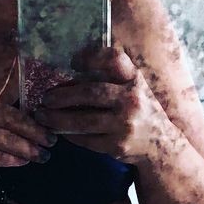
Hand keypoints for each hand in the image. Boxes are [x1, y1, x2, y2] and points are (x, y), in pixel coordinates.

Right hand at [0, 65, 57, 191]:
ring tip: (44, 155)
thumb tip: (35, 113)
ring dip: (27, 149)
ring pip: (4, 139)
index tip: (20, 42)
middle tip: (52, 139)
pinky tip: (23, 162)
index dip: (9, 65)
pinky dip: (12, 160)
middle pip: (9, 117)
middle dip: (34, 130)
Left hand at [31, 50, 172, 162]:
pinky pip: (86, 139)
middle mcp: (132, 99)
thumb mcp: (133, 87)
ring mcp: (125, 125)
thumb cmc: (138, 110)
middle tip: (45, 97)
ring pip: (83, 121)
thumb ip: (109, 77)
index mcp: (134, 79)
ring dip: (58, 118)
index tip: (72, 61)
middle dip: (63, 95)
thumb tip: (67, 75)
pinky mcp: (117, 146)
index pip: (113, 59)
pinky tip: (59, 130)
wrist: (160, 145)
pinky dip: (69, 134)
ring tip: (42, 115)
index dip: (91, 57)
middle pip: (91, 93)